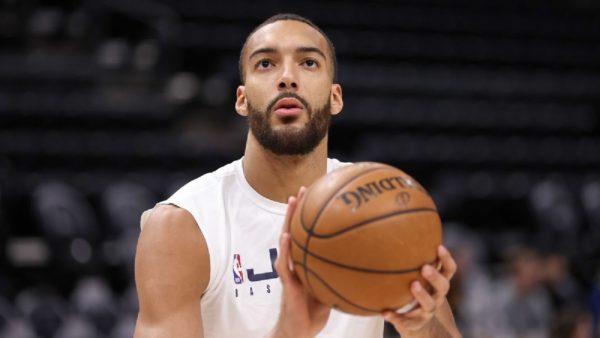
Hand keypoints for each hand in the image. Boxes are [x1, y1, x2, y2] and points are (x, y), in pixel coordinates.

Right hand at [269, 187, 330, 337]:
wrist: (301, 331)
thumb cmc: (317, 310)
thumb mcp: (334, 287)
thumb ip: (344, 273)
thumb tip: (369, 261)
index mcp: (305, 260)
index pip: (308, 232)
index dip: (311, 215)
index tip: (320, 194)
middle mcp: (295, 261)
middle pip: (296, 229)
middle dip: (299, 208)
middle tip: (305, 188)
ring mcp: (289, 270)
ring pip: (286, 239)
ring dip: (288, 220)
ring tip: (292, 201)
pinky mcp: (286, 283)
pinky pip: (284, 263)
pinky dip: (284, 249)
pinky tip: (286, 236)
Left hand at [383, 245, 458, 337]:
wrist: (417, 322)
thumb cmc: (415, 289)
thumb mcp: (417, 275)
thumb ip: (411, 259)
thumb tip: (394, 228)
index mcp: (439, 283)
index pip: (449, 270)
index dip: (446, 259)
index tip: (439, 246)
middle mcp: (437, 296)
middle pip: (444, 286)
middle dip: (435, 277)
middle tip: (425, 267)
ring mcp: (427, 311)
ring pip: (430, 305)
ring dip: (422, 295)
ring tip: (413, 285)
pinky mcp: (415, 323)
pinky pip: (406, 321)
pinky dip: (395, 317)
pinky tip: (385, 312)